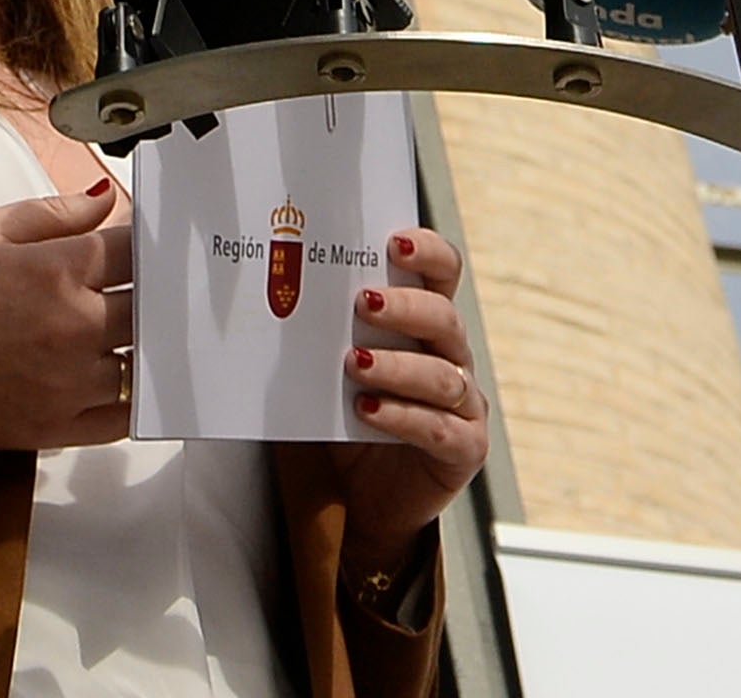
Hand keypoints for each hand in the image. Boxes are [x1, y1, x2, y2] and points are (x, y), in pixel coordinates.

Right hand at [0, 177, 134, 453]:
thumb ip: (55, 212)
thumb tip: (107, 200)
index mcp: (57, 269)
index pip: (134, 251)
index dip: (143, 246)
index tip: (141, 249)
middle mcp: (74, 327)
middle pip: (148, 309)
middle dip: (148, 296)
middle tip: (138, 292)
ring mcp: (71, 383)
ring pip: (139, 363)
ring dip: (132, 348)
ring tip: (115, 337)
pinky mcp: (59, 427)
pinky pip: (121, 418)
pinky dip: (127, 401)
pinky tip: (113, 382)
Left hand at [328, 227, 486, 559]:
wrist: (363, 499)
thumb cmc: (349, 420)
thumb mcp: (333, 371)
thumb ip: (325, 335)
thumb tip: (275, 290)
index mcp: (428, 327)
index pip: (443, 275)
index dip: (427, 252)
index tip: (393, 242)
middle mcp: (453, 359)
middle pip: (445, 319)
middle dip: (406, 307)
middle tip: (364, 303)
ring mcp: (466, 406)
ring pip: (442, 376)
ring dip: (396, 366)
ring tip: (354, 363)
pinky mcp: (465, 449)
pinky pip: (440, 429)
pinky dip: (402, 416)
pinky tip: (367, 410)